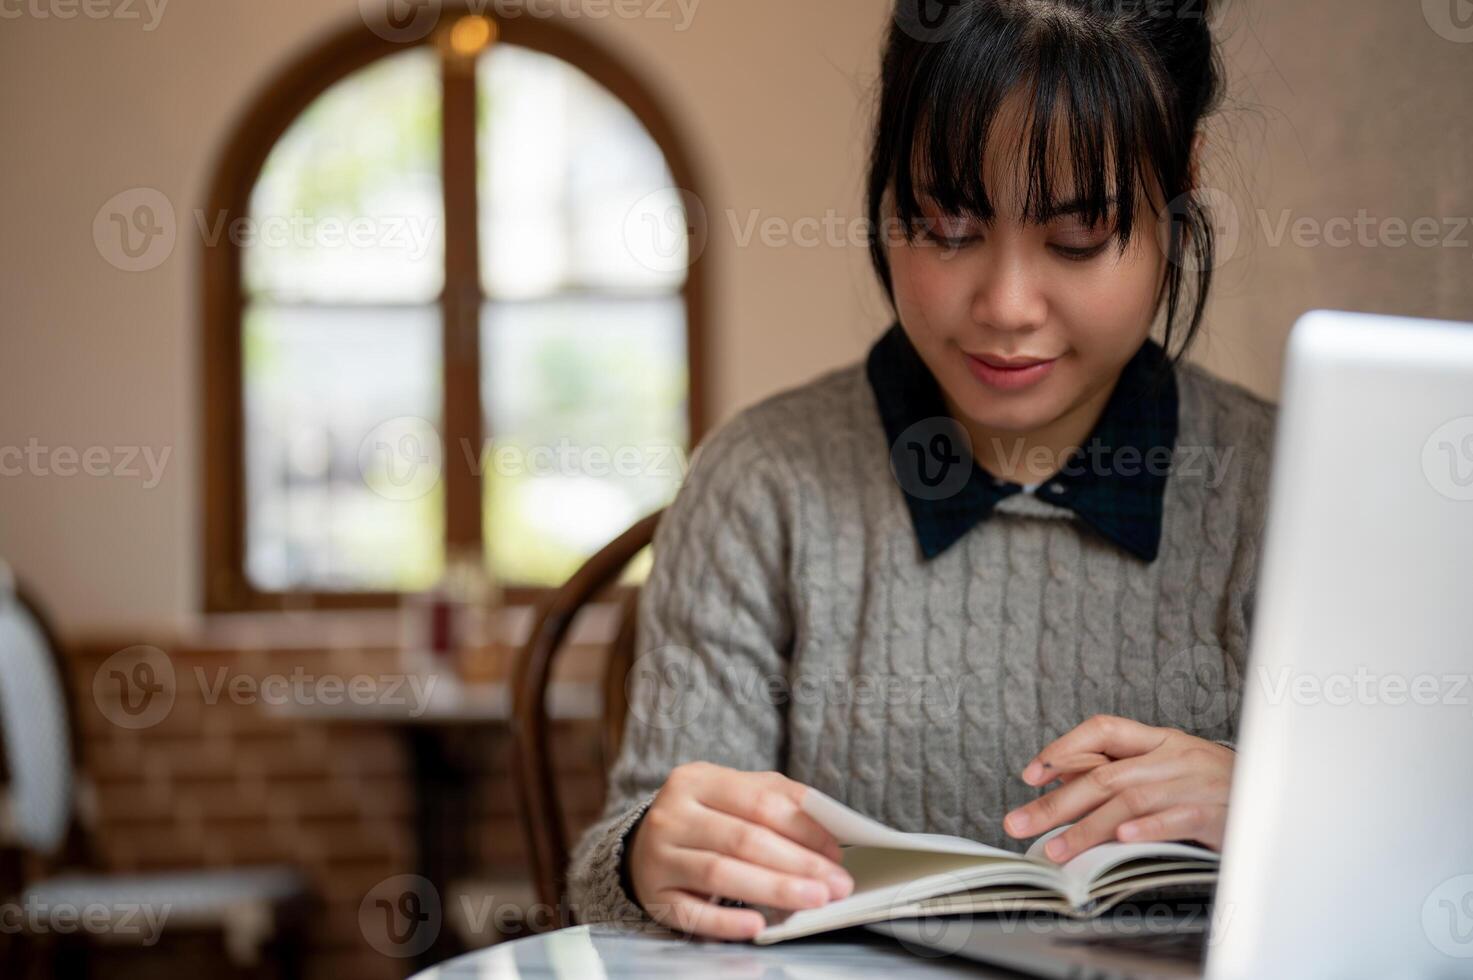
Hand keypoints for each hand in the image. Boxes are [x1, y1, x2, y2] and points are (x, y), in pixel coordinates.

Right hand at [627, 762, 854, 939]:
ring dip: (774, 889)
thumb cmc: (705, 818)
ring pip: (721, 873)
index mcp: (696, 780)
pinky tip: (757, 924)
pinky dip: (727, 921)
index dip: (803, 827)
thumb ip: (776, 798)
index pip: (759, 801)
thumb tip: (829, 823)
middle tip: (835, 884)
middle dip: (798, 863)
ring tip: (813, 900)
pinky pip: (693, 913)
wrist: (644, 844)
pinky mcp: (655, 896)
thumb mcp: (732, 793)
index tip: (836, 851)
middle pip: (744, 839)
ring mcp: (659, 856)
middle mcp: (672, 815)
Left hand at [1001, 715, 1234, 862]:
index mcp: (1159, 741)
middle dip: (1055, 803)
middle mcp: (1173, 757)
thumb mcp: (1166, 769)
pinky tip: (1122, 840)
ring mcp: (1193, 784)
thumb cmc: (1215, 788)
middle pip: (1103, 776)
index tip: (1030, 774)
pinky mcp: (1214, 814)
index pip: (1102, 729)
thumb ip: (1118, 771)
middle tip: (1017, 822)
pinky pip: (1176, 819)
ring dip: (1087, 828)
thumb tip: (1060, 777)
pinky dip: (1148, 829)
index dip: (1063, 748)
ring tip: (1055, 849)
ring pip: (1130, 801)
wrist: (1280, 798)